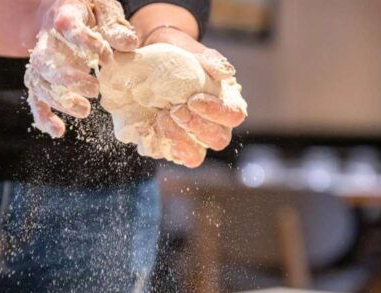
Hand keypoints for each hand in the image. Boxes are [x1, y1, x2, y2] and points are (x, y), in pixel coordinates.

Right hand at [25, 0, 138, 137]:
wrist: (60, 11)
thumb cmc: (88, 10)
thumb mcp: (104, 8)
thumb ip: (114, 25)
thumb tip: (130, 45)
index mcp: (64, 15)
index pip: (67, 26)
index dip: (84, 41)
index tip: (106, 57)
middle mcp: (47, 40)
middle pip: (45, 60)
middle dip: (67, 78)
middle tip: (94, 90)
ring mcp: (41, 61)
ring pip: (39, 82)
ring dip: (58, 99)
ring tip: (84, 111)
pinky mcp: (41, 78)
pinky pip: (35, 98)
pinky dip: (43, 116)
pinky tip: (58, 131)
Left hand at [141, 27, 246, 167]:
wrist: (145, 57)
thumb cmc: (175, 53)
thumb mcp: (190, 48)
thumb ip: (208, 59)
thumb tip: (226, 72)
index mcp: (224, 101)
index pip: (234, 115)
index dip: (217, 112)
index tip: (193, 99)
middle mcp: (211, 125)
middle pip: (218, 140)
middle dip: (196, 126)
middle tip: (175, 109)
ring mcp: (189, 139)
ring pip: (194, 156)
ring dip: (178, 140)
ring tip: (161, 117)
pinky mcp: (167, 145)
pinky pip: (166, 155)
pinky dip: (156, 144)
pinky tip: (146, 127)